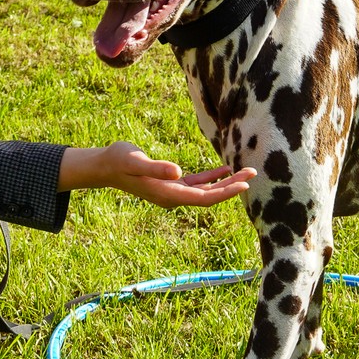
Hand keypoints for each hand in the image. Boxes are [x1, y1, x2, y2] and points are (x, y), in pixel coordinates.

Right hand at [84, 143, 255, 207]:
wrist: (105, 166)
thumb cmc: (119, 160)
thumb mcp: (135, 160)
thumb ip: (156, 167)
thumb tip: (177, 173)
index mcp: (168, 194)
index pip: (203, 197)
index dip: (225, 192)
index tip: (244, 184)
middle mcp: (173, 197)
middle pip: (209, 196)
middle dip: (232, 187)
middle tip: (253, 173)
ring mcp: (172, 192)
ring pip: (205, 191)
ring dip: (225, 183)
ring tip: (245, 172)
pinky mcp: (171, 185)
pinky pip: (196, 185)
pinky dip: (211, 179)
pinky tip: (224, 171)